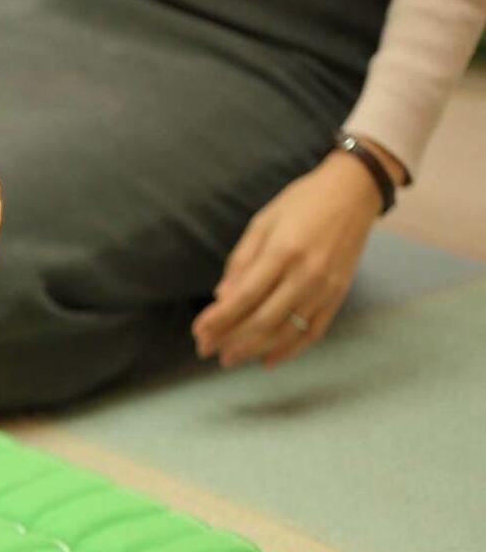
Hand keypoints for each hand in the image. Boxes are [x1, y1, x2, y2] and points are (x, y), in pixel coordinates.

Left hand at [192, 151, 385, 368]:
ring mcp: (326, 288)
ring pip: (287, 331)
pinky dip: (290, 349)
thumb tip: (222, 297)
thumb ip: (241, 261)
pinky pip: (313, 331)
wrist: (354, 191)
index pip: (245, 296)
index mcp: (283, 252)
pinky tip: (268, 360)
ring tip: (229, 359)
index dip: (218, 319)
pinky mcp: (339, 295)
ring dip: (255, 350)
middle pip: (263, 320)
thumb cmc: (301, 203)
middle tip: (205, 350)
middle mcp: (307, 274)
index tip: (197, 332)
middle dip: (230, 340)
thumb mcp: (263, 222)